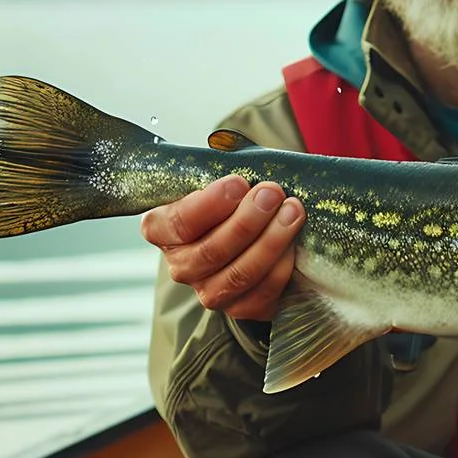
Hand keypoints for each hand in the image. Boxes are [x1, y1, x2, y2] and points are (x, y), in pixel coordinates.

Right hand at [140, 174, 304, 320]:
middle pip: (212, 250)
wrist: (253, 234)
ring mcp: (209, 291)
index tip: (239, 183)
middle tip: (273, 193)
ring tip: (293, 211)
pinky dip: (281, 266)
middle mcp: (181, 266)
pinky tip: (294, 242)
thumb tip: (231, 149)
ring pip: (239, 274)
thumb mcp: (221, 178)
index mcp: (163, 230)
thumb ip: (222, 167)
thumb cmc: (233, 199)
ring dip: (270, 241)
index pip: (178, 223)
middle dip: (247, 220)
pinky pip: (262, 292)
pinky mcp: (240, 308)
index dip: (209, 205)